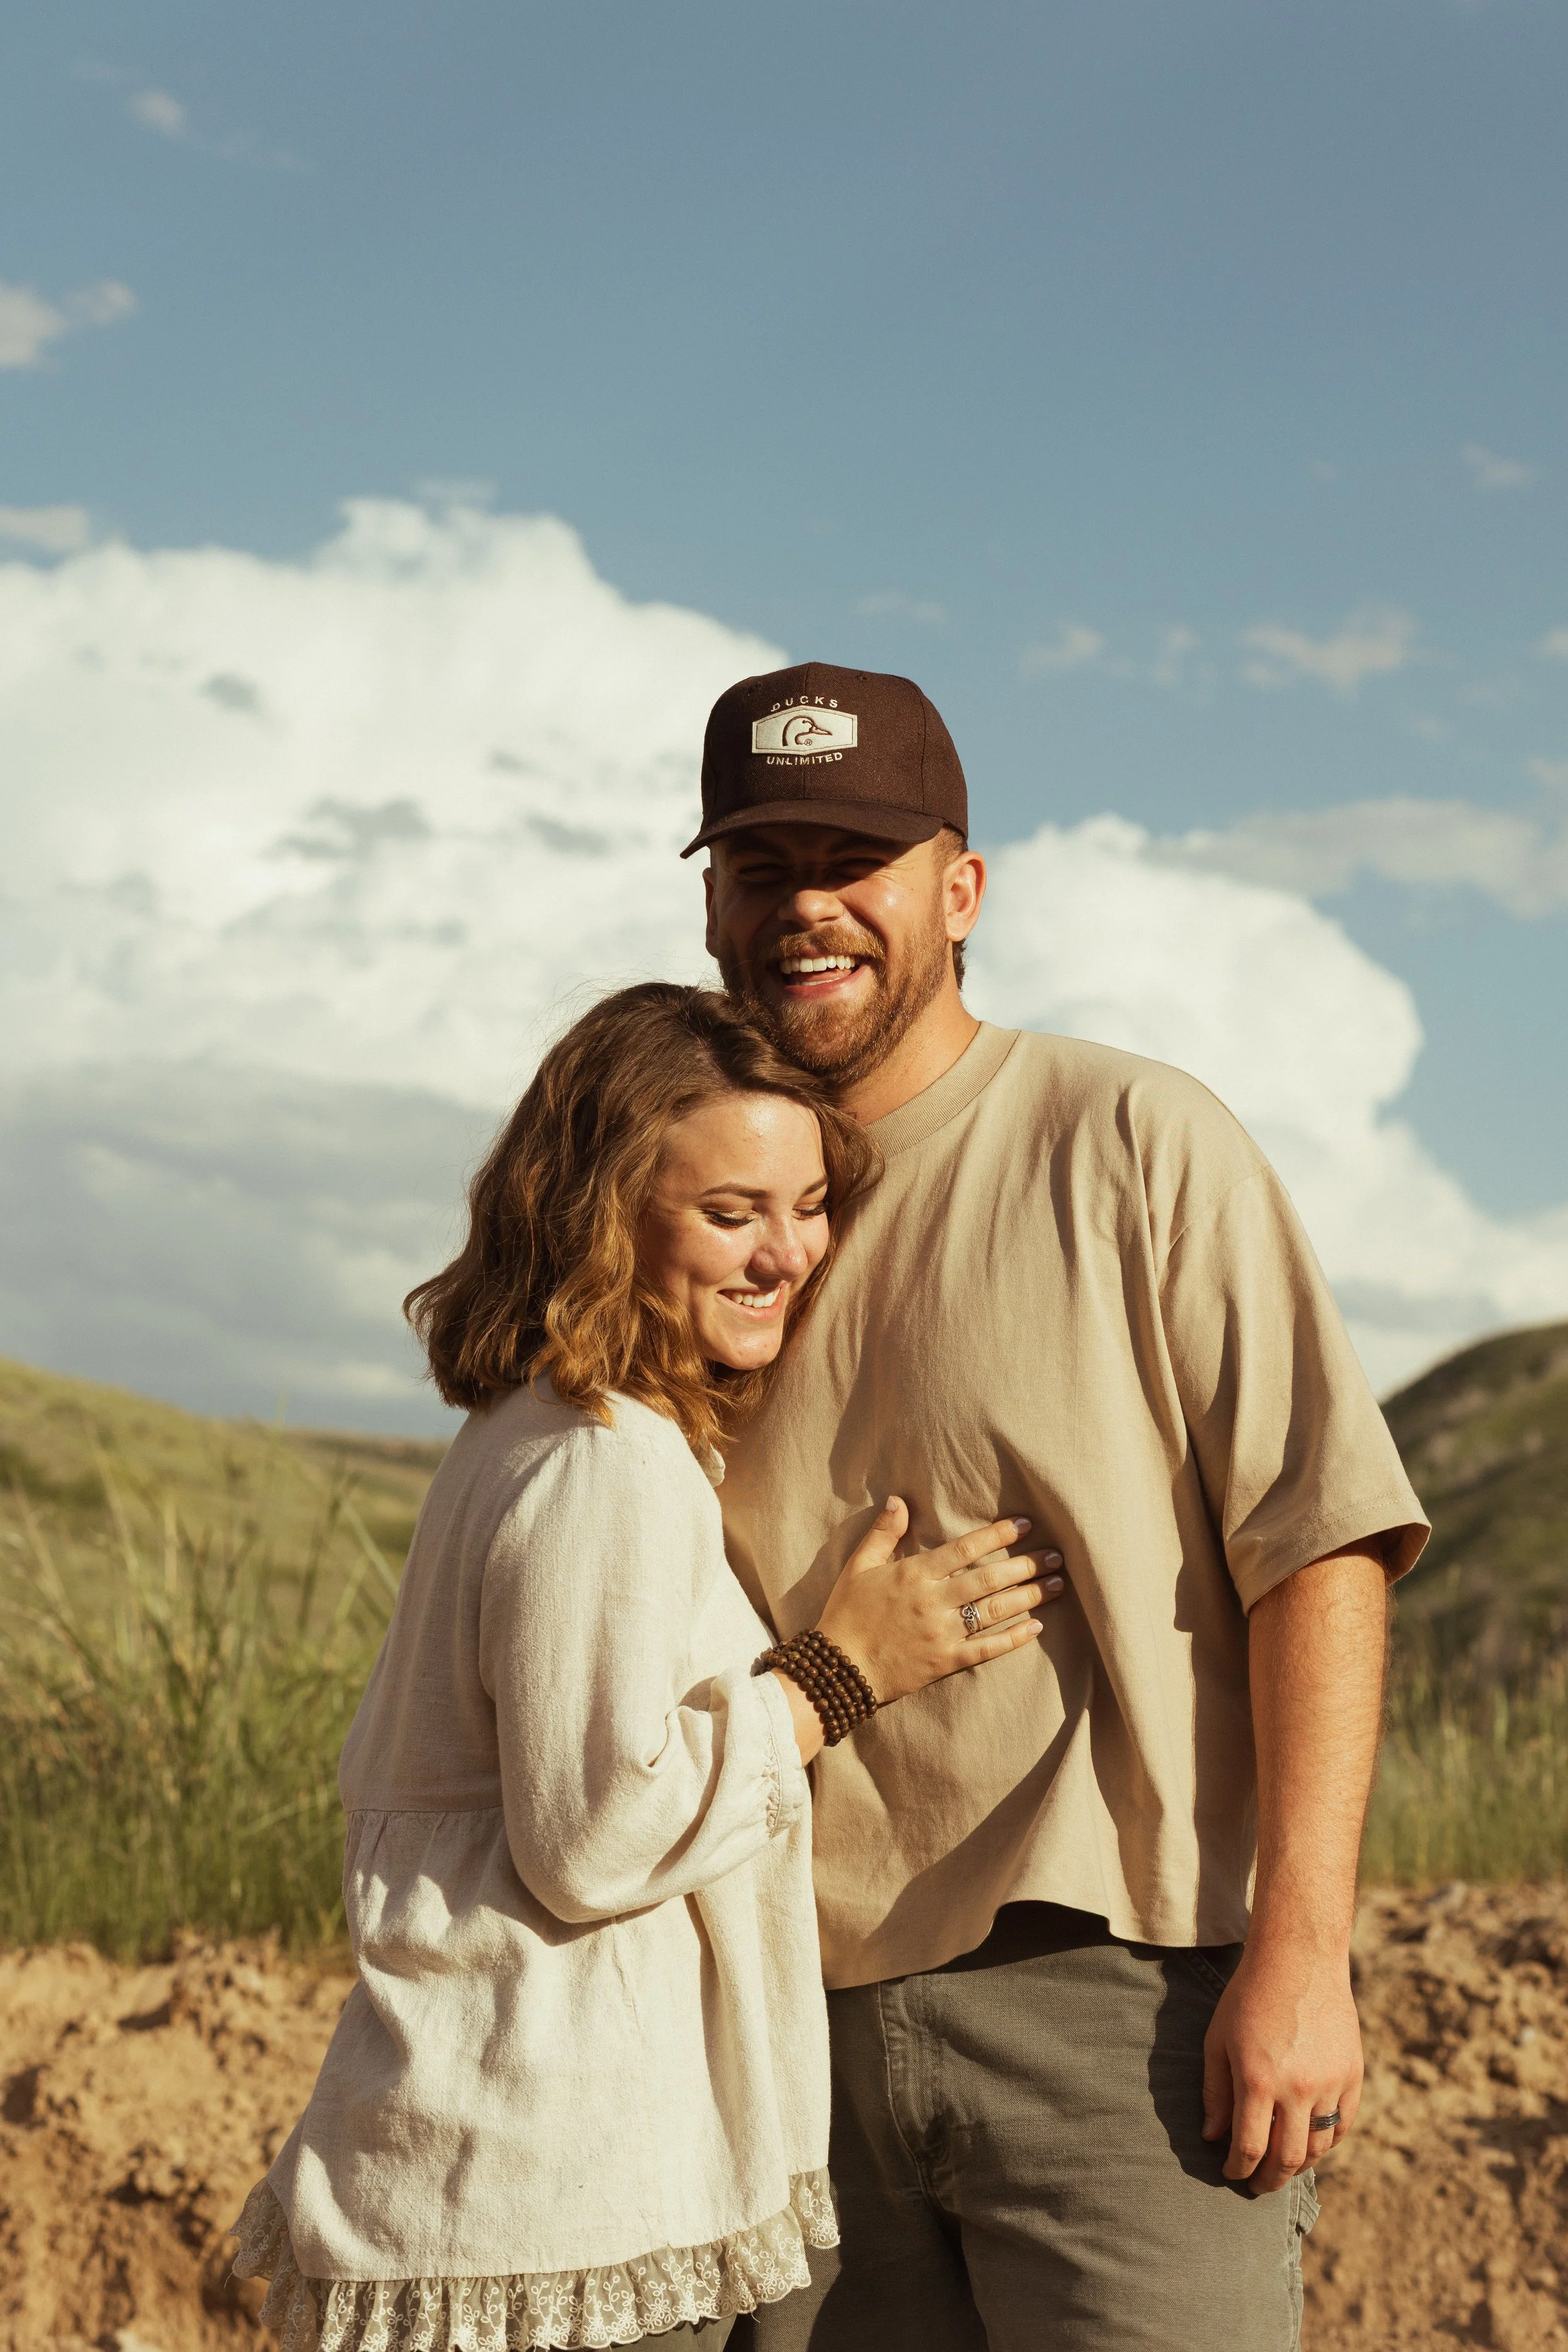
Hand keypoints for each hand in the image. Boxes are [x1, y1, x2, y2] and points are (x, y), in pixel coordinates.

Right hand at [816, 1496, 1064, 1705]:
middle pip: (989, 1579)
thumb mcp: (858, 1567)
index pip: (965, 1549)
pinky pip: (986, 1649)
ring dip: (1029, 1597)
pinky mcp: (945, 1662)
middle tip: (1057, 1556)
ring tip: (1057, 1585)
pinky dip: (1012, 1638)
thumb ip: (883, 1533)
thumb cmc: (847, 1613)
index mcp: (914, 1574)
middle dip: (1026, 1565)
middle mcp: (933, 1601)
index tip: (1025, 1524)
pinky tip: (1036, 1627)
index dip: (998, 1535)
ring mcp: (941, 1633)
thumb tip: (900, 1500)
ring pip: (994, 1611)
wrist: (838, 1669)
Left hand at [1201, 1937, 1363, 2194]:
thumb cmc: (1248, 1996)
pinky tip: (1311, 2144)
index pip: (1250, 2148)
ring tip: (1282, 2167)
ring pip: (1318, 2148)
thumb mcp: (1218, 2040)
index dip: (1238, 2169)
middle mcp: (1297, 2088)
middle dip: (1269, 2180)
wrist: (1298, 1959)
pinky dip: (1327, 2143)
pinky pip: (1342, 2125)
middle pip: (1288, 2159)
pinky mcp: (1352, 2075)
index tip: (1231, 2173)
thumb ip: (1216, 2092)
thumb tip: (1213, 2138)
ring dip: (1299, 2166)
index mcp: (1258, 2080)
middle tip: (1257, 2185)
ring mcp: (1330, 2083)